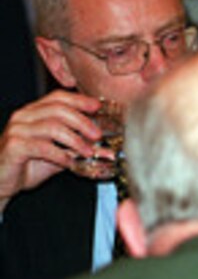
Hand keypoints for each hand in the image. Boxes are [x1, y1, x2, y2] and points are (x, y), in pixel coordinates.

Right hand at [0, 91, 103, 211]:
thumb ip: (78, 149)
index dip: (79, 100)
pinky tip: (69, 162)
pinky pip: (42, 146)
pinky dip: (60, 154)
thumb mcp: (58, 154)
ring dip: (75, 140)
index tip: (98, 107)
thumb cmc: (28, 164)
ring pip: (52, 126)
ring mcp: (17, 130)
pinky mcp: (14, 146)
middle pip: (58, 109)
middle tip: (97, 135)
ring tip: (87, 152)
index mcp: (34, 112)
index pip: (58, 97)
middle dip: (82, 122)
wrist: (2, 181)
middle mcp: (24, 116)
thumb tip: (105, 150)